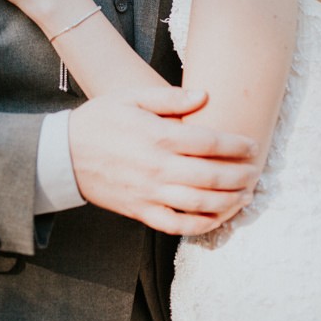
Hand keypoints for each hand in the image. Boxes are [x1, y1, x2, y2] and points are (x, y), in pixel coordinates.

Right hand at [69, 87, 259, 235]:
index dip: (236, 144)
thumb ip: (169, 97)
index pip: (209, 141)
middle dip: (240, 175)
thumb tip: (204, 95)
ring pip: (200, 203)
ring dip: (229, 201)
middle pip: (212, 175)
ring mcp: (150, 193)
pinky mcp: (141, 212)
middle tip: (257, 171)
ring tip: (246, 195)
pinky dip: (201, 225)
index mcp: (158, 135)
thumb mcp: (130, 97)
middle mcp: (158, 167)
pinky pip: (177, 225)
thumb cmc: (99, 120)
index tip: (253, 144)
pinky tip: (217, 218)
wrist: (62, 155)